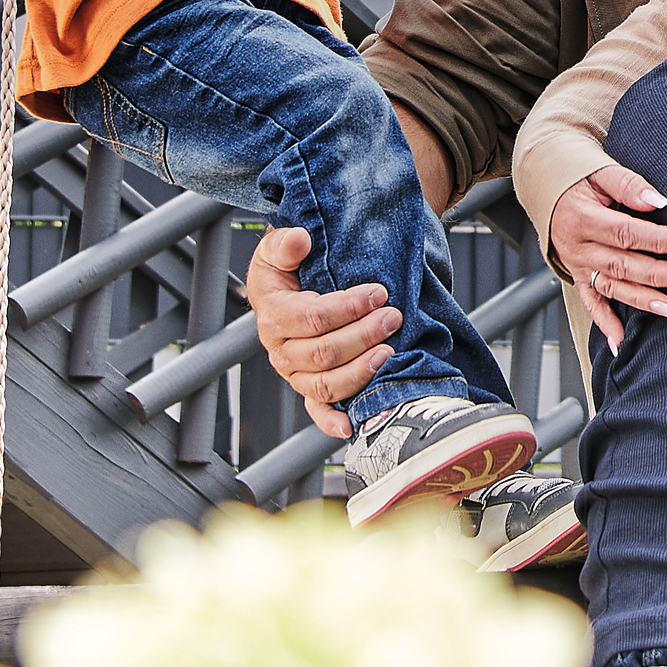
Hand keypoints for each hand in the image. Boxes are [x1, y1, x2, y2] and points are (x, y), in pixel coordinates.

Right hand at [244, 223, 395, 436]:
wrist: (284, 284)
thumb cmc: (286, 267)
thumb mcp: (279, 246)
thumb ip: (285, 243)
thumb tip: (298, 240)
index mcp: (273, 315)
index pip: (312, 318)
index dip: (347, 308)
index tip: (378, 293)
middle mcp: (281, 350)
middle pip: (323, 353)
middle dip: (363, 336)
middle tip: (392, 318)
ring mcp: (295, 373)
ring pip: (325, 384)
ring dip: (360, 371)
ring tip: (389, 352)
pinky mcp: (307, 386)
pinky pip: (317, 410)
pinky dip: (333, 422)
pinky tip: (351, 426)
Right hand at [549, 161, 666, 352]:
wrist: (546, 183)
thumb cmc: (578, 174)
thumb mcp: (600, 170)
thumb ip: (629, 186)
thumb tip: (659, 202)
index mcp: (582, 218)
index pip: (627, 233)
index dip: (659, 240)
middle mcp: (577, 246)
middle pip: (623, 264)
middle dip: (659, 274)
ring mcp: (576, 265)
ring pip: (612, 287)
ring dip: (642, 300)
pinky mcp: (578, 276)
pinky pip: (591, 303)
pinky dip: (605, 324)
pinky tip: (621, 342)